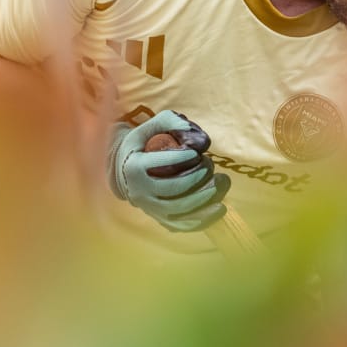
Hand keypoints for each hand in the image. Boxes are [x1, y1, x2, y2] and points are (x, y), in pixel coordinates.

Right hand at [106, 110, 229, 231]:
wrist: (124, 171)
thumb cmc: (143, 145)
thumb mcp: (150, 127)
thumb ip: (172, 121)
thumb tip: (201, 139)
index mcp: (135, 167)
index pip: (160, 165)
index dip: (181, 158)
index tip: (197, 152)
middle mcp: (140, 192)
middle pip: (173, 188)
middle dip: (197, 176)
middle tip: (210, 164)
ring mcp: (150, 209)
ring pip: (180, 209)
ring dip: (204, 197)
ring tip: (221, 182)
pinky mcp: (161, 220)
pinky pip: (183, 225)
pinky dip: (203, 219)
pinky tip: (220, 207)